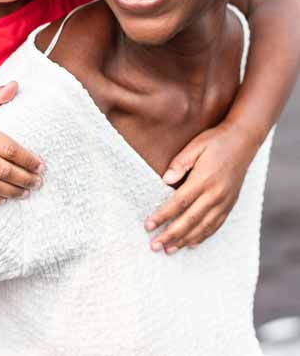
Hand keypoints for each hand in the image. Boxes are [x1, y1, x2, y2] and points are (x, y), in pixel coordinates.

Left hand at [144, 124, 255, 253]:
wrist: (243, 141)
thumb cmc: (215, 142)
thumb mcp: (195, 146)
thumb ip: (180, 163)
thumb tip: (165, 180)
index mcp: (203, 180)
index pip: (178, 203)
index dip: (162, 216)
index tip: (148, 226)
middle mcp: (215, 195)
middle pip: (189, 220)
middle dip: (170, 235)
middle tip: (154, 246)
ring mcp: (224, 202)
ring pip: (203, 227)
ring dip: (185, 240)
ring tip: (169, 250)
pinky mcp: (230, 204)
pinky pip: (216, 225)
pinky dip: (203, 236)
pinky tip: (192, 243)